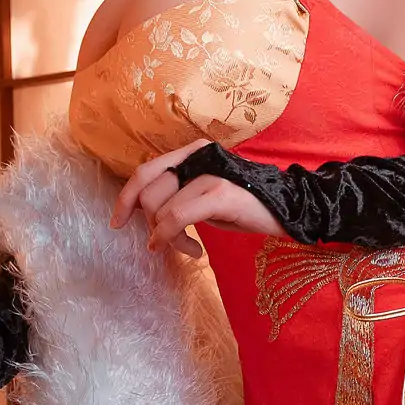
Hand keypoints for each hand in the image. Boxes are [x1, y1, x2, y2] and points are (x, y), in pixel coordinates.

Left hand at [110, 138, 277, 258]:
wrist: (287, 210)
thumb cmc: (244, 207)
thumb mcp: (202, 196)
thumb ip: (176, 196)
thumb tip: (144, 215)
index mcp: (191, 153)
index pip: (144, 171)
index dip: (125, 199)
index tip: (117, 223)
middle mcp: (197, 156)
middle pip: (148, 192)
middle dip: (150, 225)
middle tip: (167, 243)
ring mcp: (209, 172)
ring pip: (160, 208)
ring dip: (167, 238)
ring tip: (189, 248)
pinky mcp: (219, 192)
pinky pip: (176, 217)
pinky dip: (173, 238)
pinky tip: (195, 252)